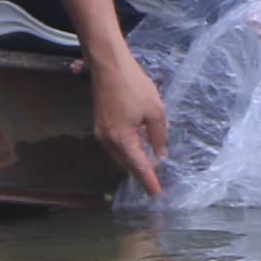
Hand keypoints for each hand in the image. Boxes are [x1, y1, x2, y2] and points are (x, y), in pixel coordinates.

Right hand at [89, 44, 168, 197]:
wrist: (109, 65)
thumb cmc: (134, 86)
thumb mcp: (155, 111)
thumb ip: (159, 136)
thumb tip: (160, 154)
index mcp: (122, 140)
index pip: (138, 167)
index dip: (149, 181)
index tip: (156, 195)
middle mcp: (108, 141)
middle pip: (126, 165)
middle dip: (140, 173)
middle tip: (156, 179)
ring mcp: (101, 133)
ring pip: (119, 156)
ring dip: (133, 161)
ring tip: (150, 163)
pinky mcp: (100, 124)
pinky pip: (115, 146)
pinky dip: (127, 150)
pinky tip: (138, 145)